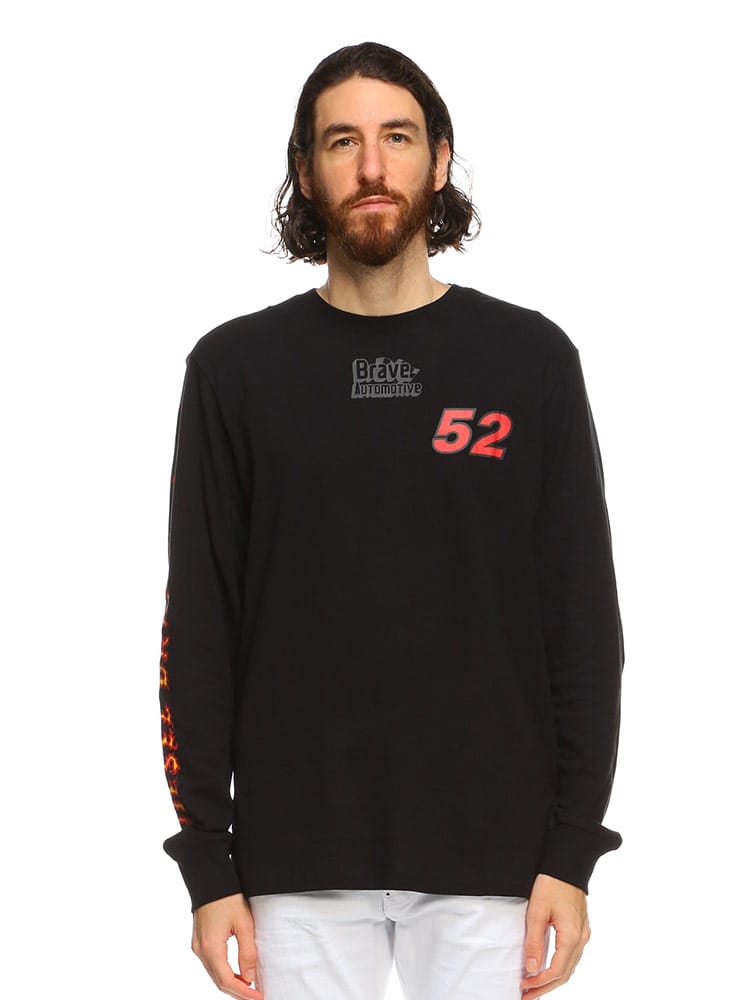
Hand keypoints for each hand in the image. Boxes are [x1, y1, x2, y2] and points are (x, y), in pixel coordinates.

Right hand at [191, 892, 263, 998]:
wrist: (210, 878)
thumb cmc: (227, 897)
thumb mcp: (244, 923)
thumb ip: (247, 952)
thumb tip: (250, 977)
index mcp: (211, 948)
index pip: (227, 981)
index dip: (244, 993)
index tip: (259, 997)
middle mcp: (200, 951)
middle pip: (219, 982)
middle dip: (238, 991)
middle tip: (257, 996)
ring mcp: (197, 946)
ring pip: (214, 974)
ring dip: (231, 983)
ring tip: (250, 987)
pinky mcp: (199, 941)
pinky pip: (211, 965)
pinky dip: (224, 973)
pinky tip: (236, 973)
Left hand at [520, 873, 590, 996]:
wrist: (566, 864)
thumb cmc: (552, 883)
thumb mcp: (537, 911)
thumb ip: (534, 941)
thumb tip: (531, 968)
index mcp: (572, 936)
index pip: (557, 971)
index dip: (539, 982)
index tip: (523, 986)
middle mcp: (581, 939)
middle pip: (565, 974)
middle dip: (546, 987)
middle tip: (527, 996)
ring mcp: (583, 934)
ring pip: (570, 967)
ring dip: (552, 979)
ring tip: (534, 987)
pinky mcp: (580, 929)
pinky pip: (572, 956)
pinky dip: (559, 967)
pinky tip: (547, 969)